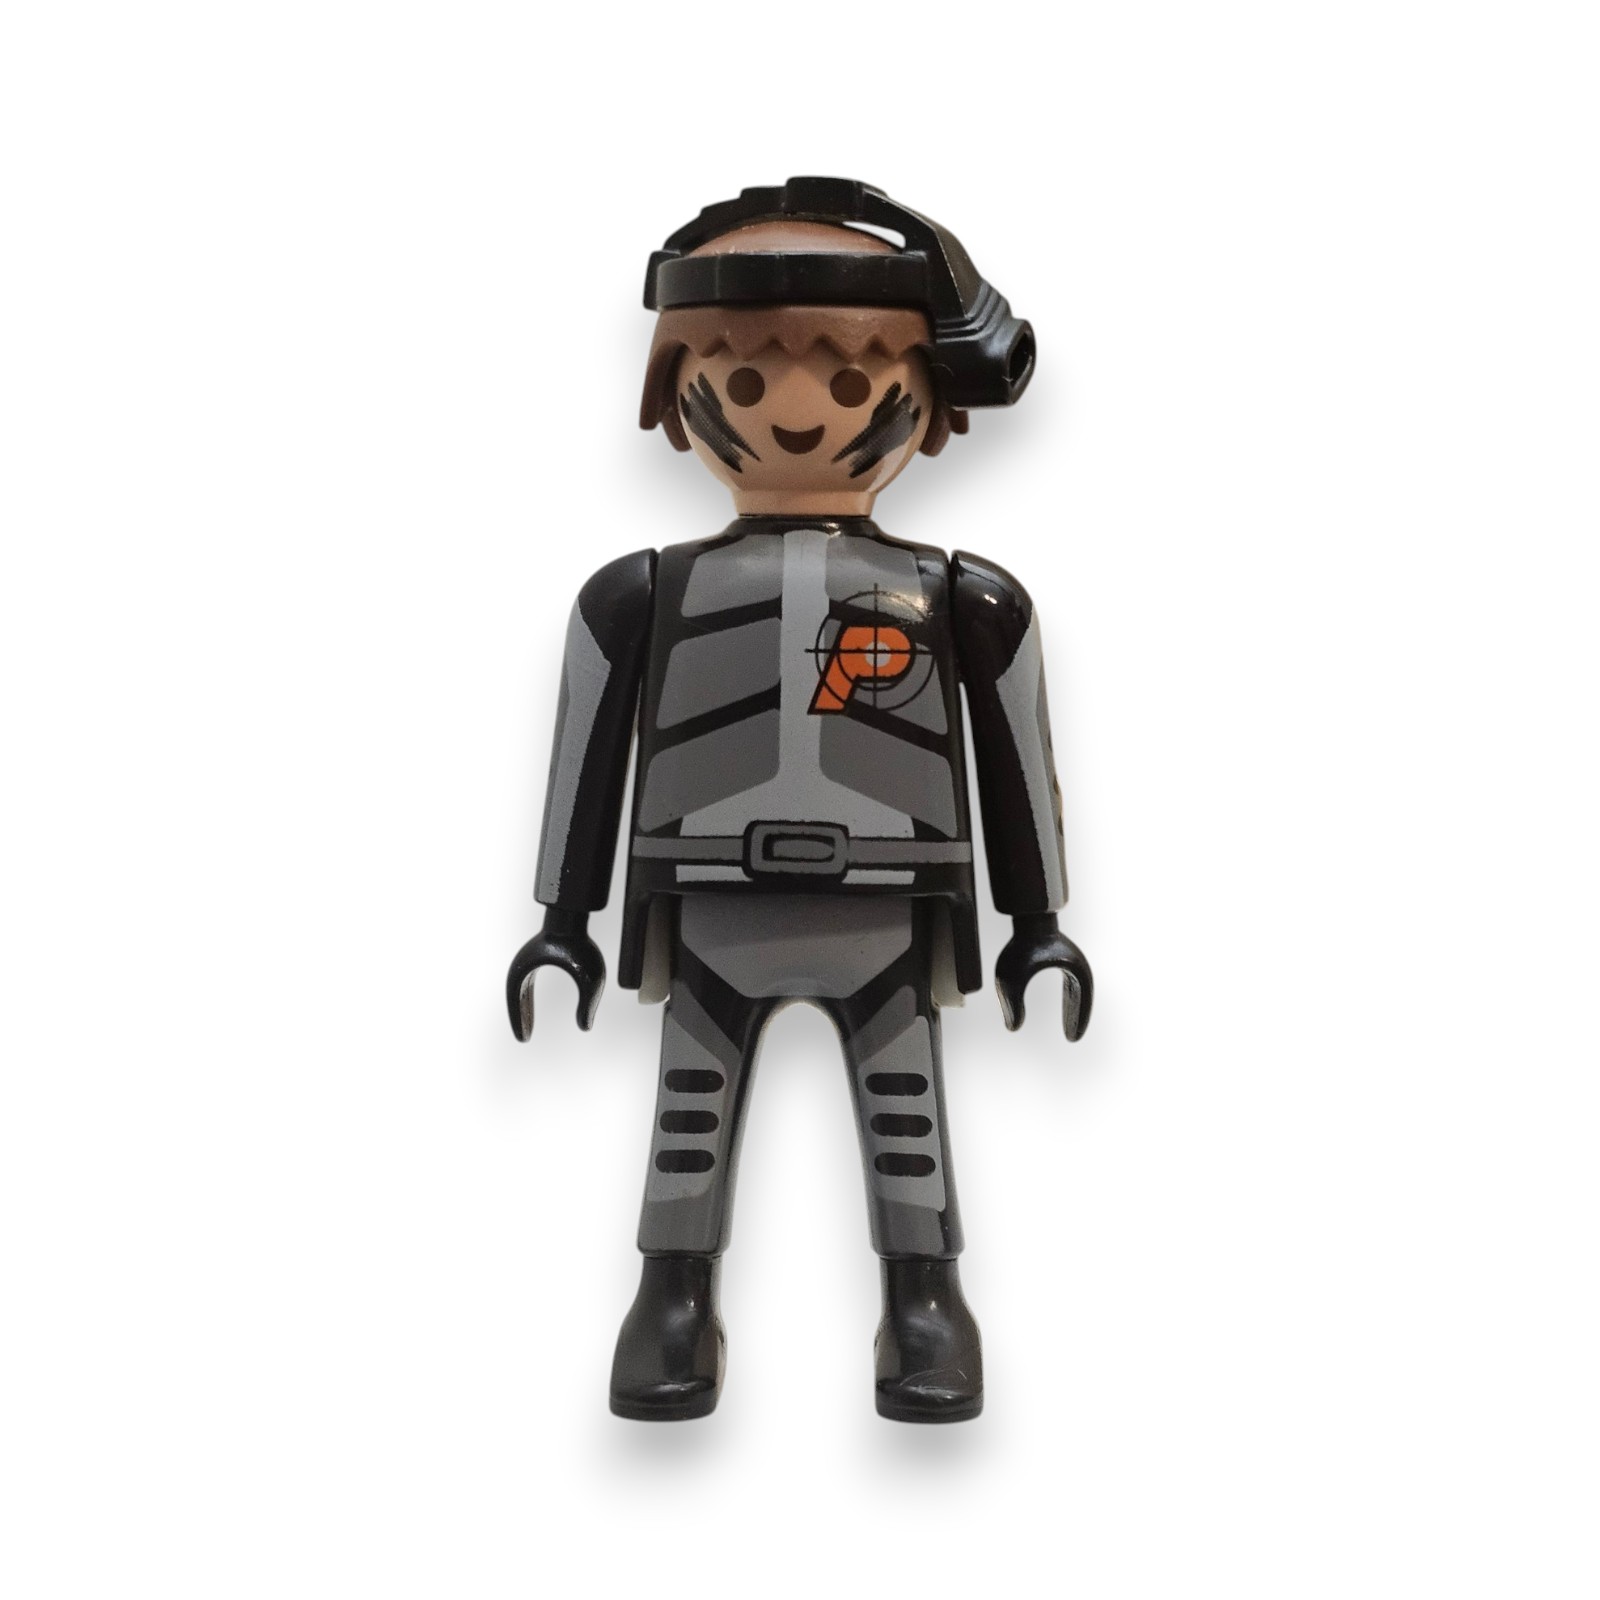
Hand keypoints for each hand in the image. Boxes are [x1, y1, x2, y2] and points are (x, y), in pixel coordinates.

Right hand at [505, 908, 605, 1038]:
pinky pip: (526, 986)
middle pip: (515, 998)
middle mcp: (523, 965)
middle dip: (520, 1019)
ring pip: (519, 993)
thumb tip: (585, 1027)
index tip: (524, 1038)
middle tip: (524, 1038)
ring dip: (522, 1011)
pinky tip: (530, 1014)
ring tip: (527, 1030)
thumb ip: (588, 1004)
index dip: (519, 1020)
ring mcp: (528, 961)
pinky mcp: (535, 959)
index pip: (516, 1000)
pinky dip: (526, 1002)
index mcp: (527, 969)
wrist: (574, 919)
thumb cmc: (580, 946)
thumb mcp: (589, 979)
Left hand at [994, 913, 1092, 1041]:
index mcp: (1074, 970)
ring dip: (1075, 1011)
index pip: (1081, 1001)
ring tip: (1070, 1030)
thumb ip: (1011, 1004)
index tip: (1071, 1039)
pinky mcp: (1063, 960)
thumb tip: (1013, 1028)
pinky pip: (1072, 987)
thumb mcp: (1011, 978)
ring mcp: (1072, 962)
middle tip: (1072, 1038)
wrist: (1025, 919)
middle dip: (1077, 1018)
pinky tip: (1066, 1013)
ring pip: (1078, 994)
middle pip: (1082, 999)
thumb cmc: (1020, 947)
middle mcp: (1077, 966)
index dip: (1076, 1020)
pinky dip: (1071, 1002)